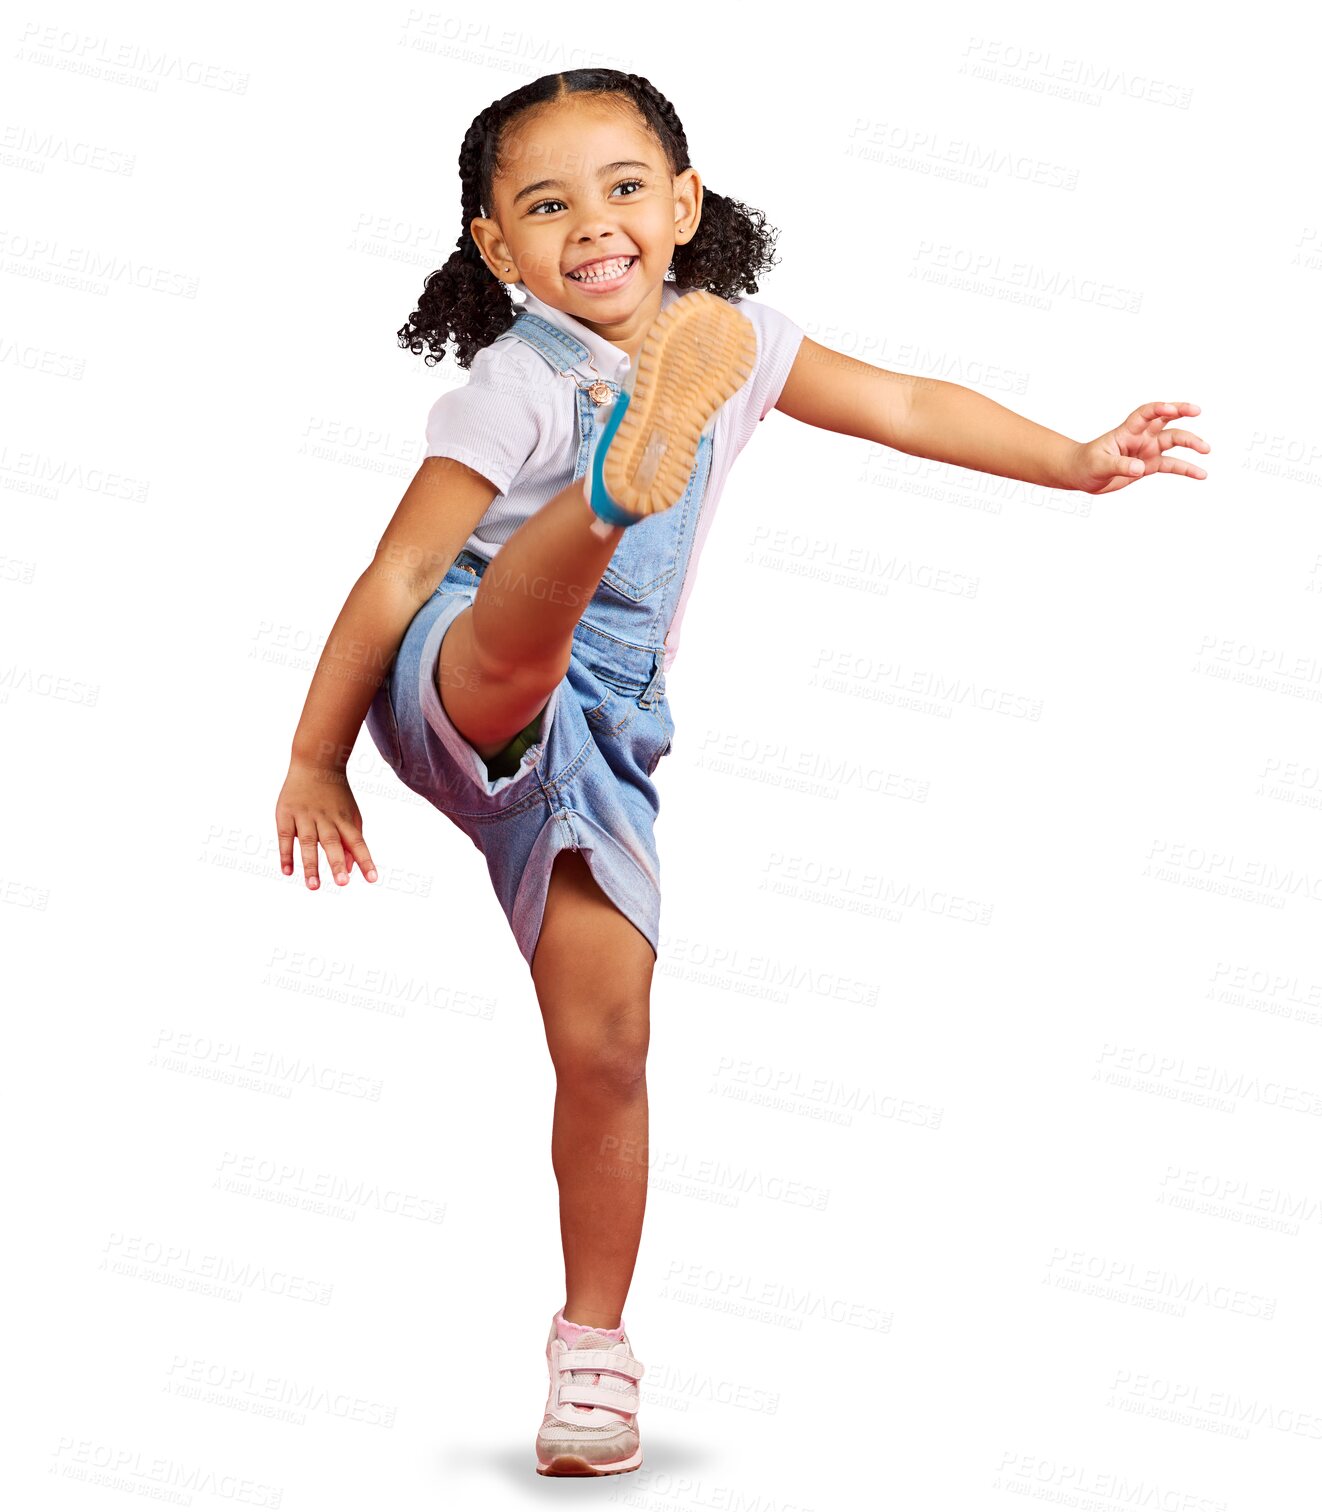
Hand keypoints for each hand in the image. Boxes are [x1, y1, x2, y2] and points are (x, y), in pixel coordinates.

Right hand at [276, 757, 378, 890]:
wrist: (315, 763)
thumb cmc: (336, 796)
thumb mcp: (350, 814)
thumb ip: (351, 842)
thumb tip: (349, 870)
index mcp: (345, 819)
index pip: (358, 842)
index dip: (365, 860)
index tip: (373, 879)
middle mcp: (326, 818)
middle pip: (333, 842)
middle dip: (337, 863)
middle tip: (343, 883)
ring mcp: (305, 816)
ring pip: (308, 842)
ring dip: (311, 865)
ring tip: (314, 886)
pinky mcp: (285, 814)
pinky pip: (285, 837)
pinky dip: (285, 854)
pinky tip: (287, 872)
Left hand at [1069, 401, 1208, 493]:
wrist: (1082, 475)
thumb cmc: (1086, 464)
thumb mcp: (1099, 464)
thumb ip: (1120, 465)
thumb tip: (1140, 468)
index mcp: (1127, 431)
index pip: (1145, 414)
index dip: (1159, 408)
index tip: (1171, 409)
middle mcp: (1141, 437)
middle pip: (1165, 419)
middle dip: (1181, 412)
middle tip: (1197, 411)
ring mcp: (1147, 450)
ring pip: (1173, 441)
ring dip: (1190, 442)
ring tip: (1206, 449)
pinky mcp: (1149, 465)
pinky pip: (1172, 465)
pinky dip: (1186, 469)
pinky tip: (1201, 474)